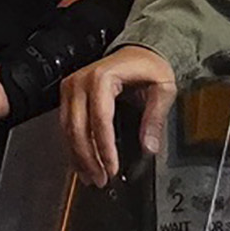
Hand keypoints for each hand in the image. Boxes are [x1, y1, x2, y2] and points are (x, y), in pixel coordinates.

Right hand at [60, 46, 177, 182]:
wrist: (140, 51)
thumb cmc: (150, 66)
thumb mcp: (163, 89)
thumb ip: (155, 117)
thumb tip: (149, 146)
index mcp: (102, 77)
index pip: (100, 120)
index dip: (104, 148)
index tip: (112, 168)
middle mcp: (81, 82)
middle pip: (78, 128)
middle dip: (89, 158)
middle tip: (101, 179)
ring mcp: (71, 88)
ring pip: (68, 130)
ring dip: (79, 157)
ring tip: (92, 177)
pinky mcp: (69, 95)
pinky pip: (66, 125)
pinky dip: (74, 147)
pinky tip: (82, 164)